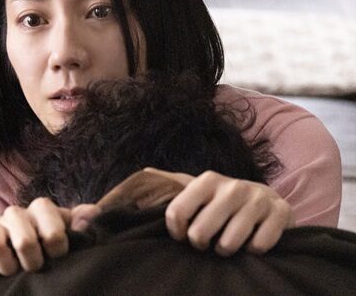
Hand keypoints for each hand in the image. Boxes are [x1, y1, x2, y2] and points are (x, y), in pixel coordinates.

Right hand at [0, 198, 100, 275]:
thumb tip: (93, 214)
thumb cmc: (47, 238)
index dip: (58, 247)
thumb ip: (80, 221)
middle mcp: (14, 213)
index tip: (59, 256)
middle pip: (24, 238)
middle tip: (36, 268)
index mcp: (39, 209)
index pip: (51, 225)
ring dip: (6, 265)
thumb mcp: (67, 228)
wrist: (16, 242)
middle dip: (32, 261)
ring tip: (13, 272)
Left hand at [144, 168, 294, 255]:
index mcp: (207, 180)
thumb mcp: (197, 190)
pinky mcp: (281, 212)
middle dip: (201, 244)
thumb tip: (142, 172)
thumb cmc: (222, 201)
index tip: (182, 235)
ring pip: (228, 243)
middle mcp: (232, 186)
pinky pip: (259, 246)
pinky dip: (254, 251)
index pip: (176, 213)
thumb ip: (170, 184)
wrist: (267, 200)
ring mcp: (258, 198)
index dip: (177, 232)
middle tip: (208, 241)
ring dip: (226, 250)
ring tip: (228, 243)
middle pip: (199, 233)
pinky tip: (252, 241)